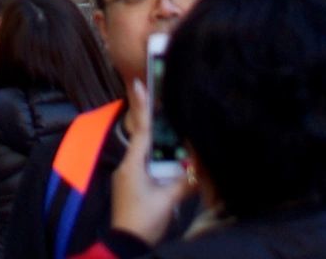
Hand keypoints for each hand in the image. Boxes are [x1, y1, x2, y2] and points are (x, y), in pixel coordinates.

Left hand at [109, 80, 189, 243]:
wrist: (126, 245)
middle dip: (144, 115)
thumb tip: (198, 169)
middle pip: (139, 136)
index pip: (141, 131)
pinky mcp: (131, 187)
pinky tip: (162, 155)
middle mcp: (127, 166)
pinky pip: (142, 164)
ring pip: (142, 151)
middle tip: (145, 89)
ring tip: (160, 119)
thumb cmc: (144, 219)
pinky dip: (152, 156)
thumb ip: (183, 183)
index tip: (138, 83)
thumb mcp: (167, 201)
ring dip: (152, 138)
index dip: (142, 107)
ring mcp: (127, 177)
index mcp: (133, 164)